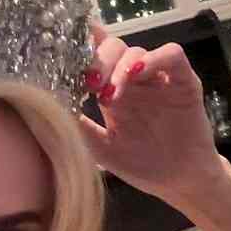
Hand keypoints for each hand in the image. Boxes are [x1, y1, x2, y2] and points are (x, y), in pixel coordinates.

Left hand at [79, 22, 226, 203]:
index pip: (94, 56)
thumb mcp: (101, 149)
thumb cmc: (141, 165)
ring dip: (120, 66)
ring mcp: (158, 78)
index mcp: (111, 91)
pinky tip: (137, 72)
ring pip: (136, 50)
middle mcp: (133, 80)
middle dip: (97, 59)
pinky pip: (172, 55)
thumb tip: (47, 105)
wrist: (179, 182)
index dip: (80, 48)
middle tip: (90, 83)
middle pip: (112, 48)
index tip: (64, 56)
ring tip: (111, 92)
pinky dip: (154, 57)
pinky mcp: (183, 80)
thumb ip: (80, 126)